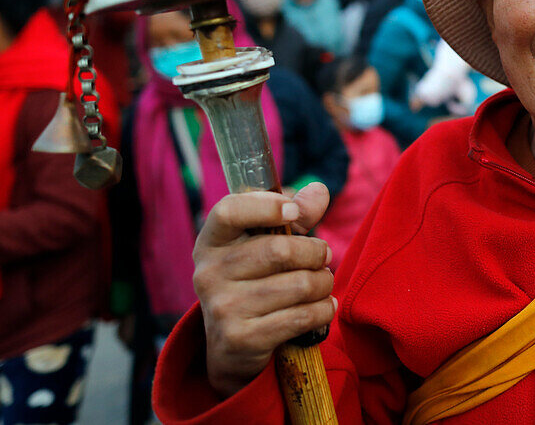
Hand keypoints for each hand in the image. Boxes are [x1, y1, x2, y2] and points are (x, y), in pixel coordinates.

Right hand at [193, 183, 334, 397]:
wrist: (231, 345)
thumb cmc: (255, 279)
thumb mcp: (267, 242)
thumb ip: (294, 214)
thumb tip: (319, 190)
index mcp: (211, 242)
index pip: (229, 211)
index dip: (265, 206)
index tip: (292, 211)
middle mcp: (208, 273)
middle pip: (280, 250)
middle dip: (316, 252)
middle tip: (325, 257)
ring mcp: (222, 308)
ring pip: (298, 285)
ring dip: (323, 283)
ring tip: (323, 283)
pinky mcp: (241, 338)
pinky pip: (301, 317)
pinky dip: (323, 310)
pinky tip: (324, 307)